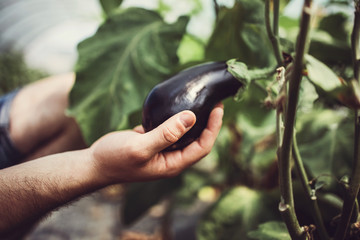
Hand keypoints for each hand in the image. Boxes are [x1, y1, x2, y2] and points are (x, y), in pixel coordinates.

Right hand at [90, 104, 223, 183]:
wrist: (94, 163)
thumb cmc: (115, 159)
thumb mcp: (140, 147)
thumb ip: (165, 134)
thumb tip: (191, 117)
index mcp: (173, 164)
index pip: (203, 146)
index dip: (214, 128)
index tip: (218, 108)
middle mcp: (171, 157)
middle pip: (198, 140)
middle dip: (209, 122)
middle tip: (214, 101)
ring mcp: (162, 149)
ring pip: (185, 133)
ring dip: (194, 118)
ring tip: (200, 100)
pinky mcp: (153, 140)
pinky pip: (170, 128)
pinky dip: (176, 117)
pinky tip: (178, 104)